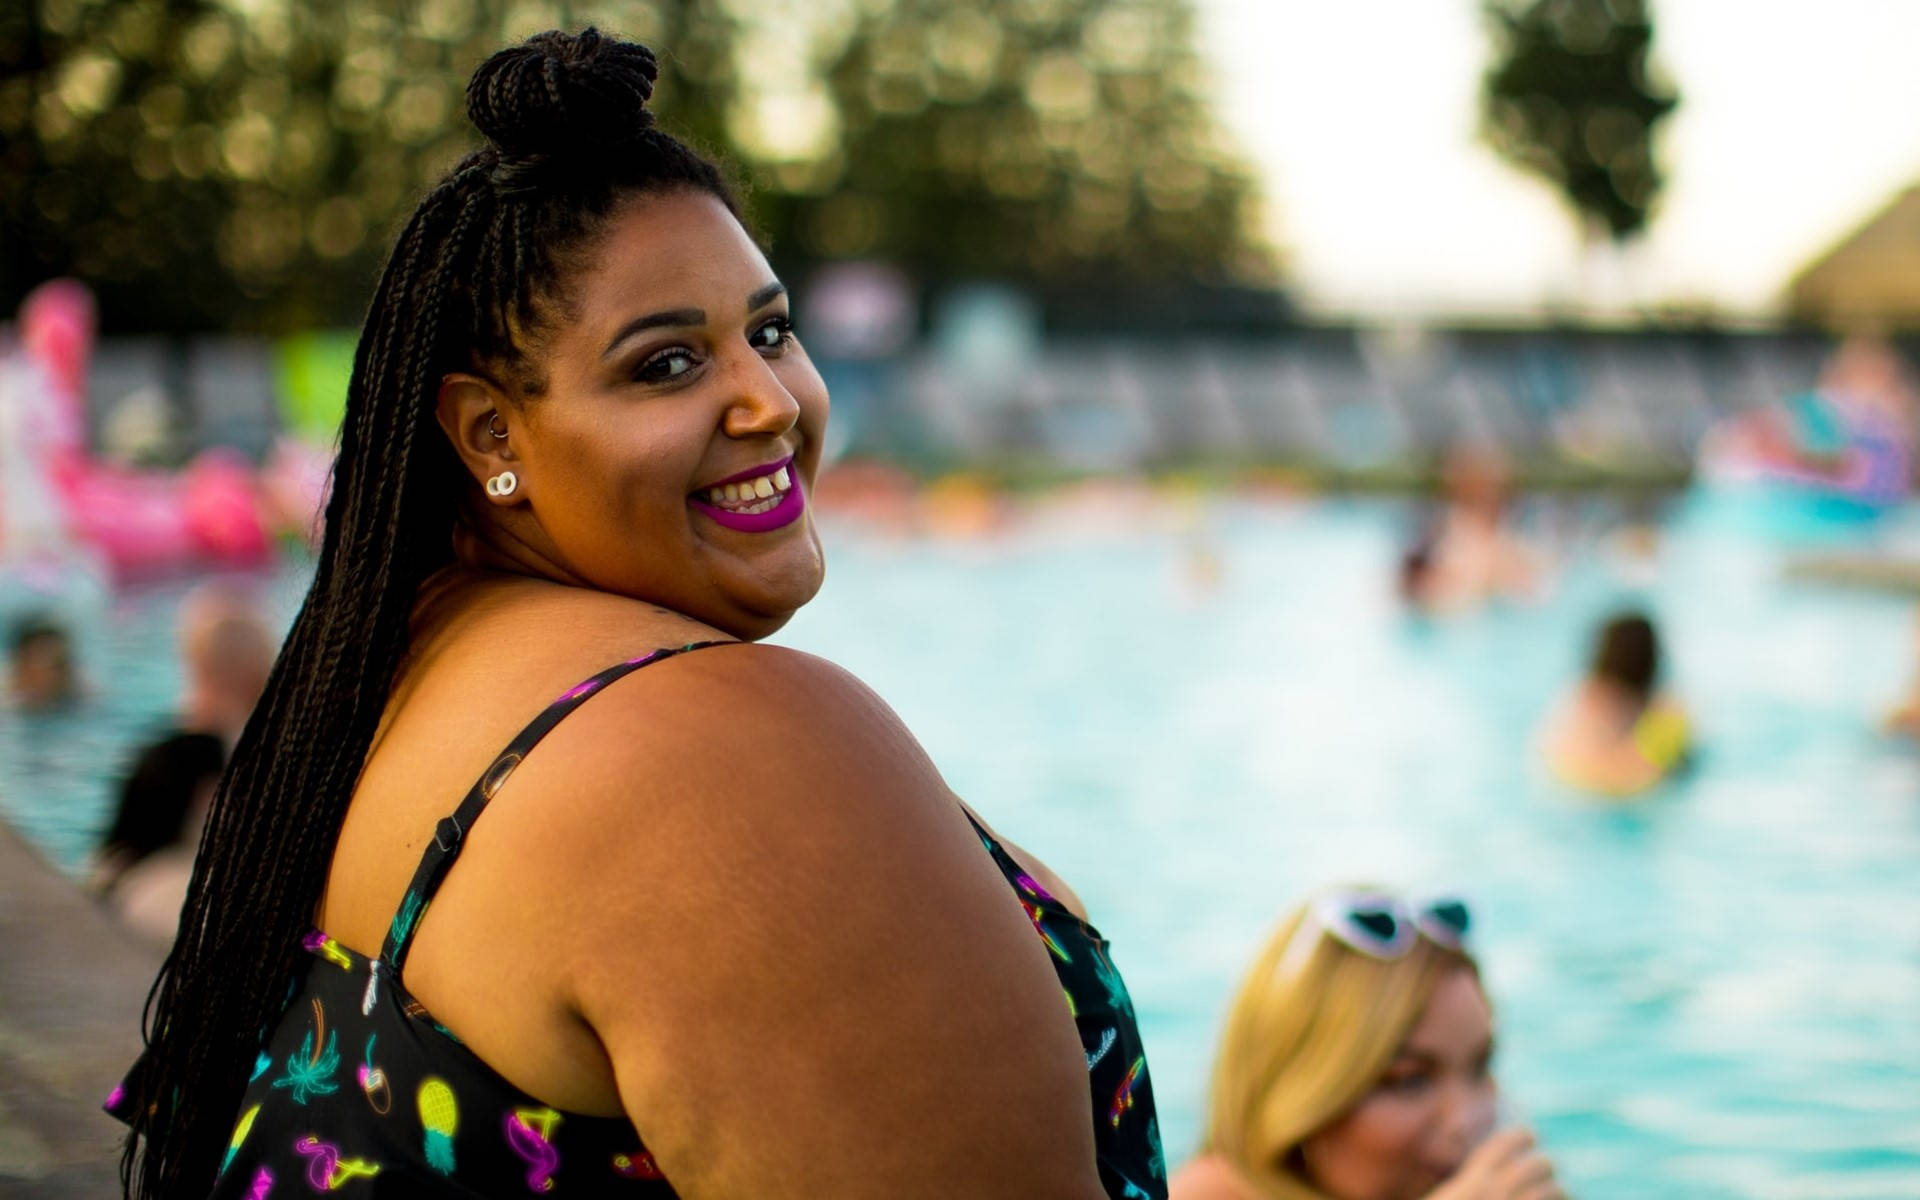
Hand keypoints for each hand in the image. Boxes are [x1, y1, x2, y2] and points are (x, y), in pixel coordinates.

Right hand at [1425, 1128, 1563, 1199]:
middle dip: (1544, 1168)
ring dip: (1558, 1192)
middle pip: (1541, 1164)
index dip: (1523, 1137)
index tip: (1530, 1137)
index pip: (1510, 1142)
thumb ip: (1470, 1185)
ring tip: (1556, 1193)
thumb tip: (1494, 1172)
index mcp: (1475, 1181)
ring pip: (1558, 1190)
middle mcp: (1501, 1192)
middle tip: (1544, 1172)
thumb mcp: (1449, 1199)